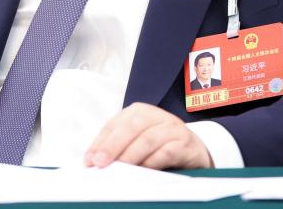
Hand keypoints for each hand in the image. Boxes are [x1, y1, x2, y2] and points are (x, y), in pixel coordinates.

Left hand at [84, 102, 212, 169]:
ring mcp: (172, 128)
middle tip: (100, 163)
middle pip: (131, 127)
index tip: (89, 160)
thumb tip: (94, 162)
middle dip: (113, 145)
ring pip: (148, 139)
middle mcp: (155, 115)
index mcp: (139, 112)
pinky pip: (167, 152)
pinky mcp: (185, 143)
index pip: (114, 124)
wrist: (194, 150)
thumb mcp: (138, 141)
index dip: (100, 142)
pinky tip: (143, 171)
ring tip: (120, 170)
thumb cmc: (160, 146)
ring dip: (131, 156)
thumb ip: (119, 147)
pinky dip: (153, 162)